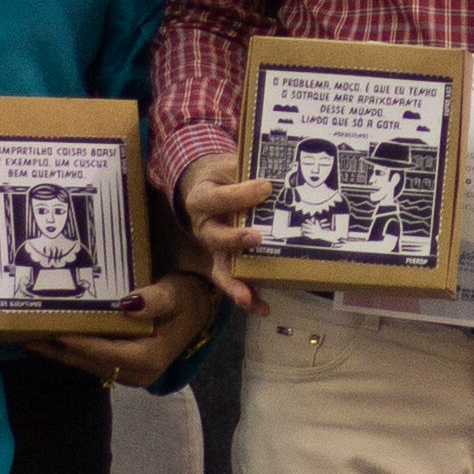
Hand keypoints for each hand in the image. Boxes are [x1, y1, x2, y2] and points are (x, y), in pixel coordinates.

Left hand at [40, 265, 222, 385]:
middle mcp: (138, 374)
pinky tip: (48, 343)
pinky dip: (69, 352)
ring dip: (58, 353)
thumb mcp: (175, 294)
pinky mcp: (122, 369)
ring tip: (29, 340)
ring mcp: (129, 375)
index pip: (108, 353)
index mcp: (150, 359)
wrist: (195, 310)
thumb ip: (155, 300)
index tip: (56, 333)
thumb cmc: (186, 299)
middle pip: (91, 362)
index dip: (81, 344)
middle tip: (28, 337)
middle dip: (59, 351)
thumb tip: (127, 305)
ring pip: (87, 365)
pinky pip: (91, 362)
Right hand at [177, 158, 274, 315]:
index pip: (215, 198)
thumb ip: (243, 167)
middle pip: (213, 237)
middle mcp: (204, 227)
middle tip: (256, 237)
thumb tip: (273, 170)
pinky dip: (247, 297)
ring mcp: (214, 248)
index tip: (265, 187)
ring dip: (234, 283)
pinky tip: (263, 308)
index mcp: (201, 199)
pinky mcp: (226, 262)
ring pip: (220, 268)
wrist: (206, 185)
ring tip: (247, 297)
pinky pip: (233, 281)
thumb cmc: (222, 176)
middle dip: (233, 240)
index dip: (238, 195)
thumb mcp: (228, 165)